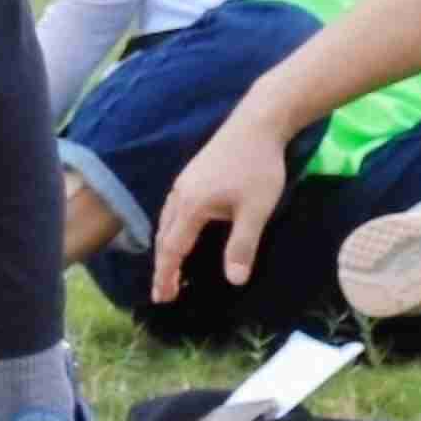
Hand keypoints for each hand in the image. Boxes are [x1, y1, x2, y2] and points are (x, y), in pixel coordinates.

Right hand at [151, 113, 293, 301]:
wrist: (258, 123)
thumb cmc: (258, 167)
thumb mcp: (255, 211)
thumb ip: (242, 246)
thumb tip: (234, 280)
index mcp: (192, 205)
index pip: (172, 248)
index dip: (166, 274)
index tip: (162, 297)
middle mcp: (181, 193)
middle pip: (164, 235)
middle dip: (163, 265)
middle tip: (165, 291)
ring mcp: (185, 181)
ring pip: (167, 219)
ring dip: (167, 246)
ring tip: (172, 266)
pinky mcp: (193, 173)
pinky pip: (174, 208)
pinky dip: (173, 228)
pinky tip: (184, 230)